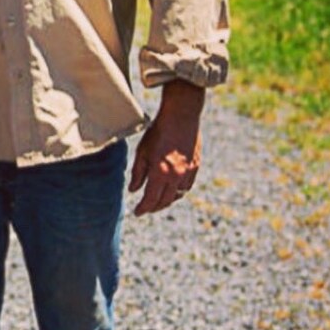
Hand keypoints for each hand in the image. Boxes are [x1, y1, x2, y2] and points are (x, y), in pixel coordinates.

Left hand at [128, 79, 203, 215]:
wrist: (181, 117)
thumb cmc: (158, 132)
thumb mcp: (142, 151)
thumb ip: (138, 173)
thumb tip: (133, 190)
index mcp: (160, 173)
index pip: (150, 199)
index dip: (143, 208)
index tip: (137, 212)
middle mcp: (176, 176)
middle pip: (165, 201)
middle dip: (154, 207)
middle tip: (146, 209)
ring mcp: (188, 172)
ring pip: (177, 195)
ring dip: (167, 201)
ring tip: (158, 200)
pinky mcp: (195, 167)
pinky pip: (187, 186)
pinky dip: (179, 191)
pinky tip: (172, 190)